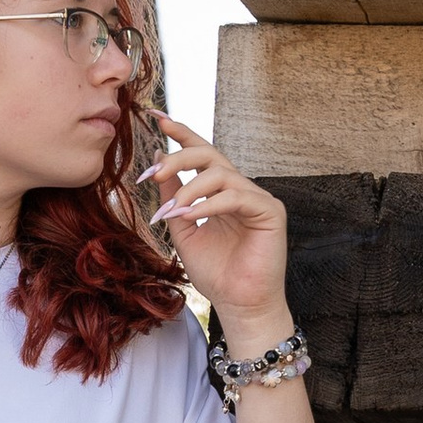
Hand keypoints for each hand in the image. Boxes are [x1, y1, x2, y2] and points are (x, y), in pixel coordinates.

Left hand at [143, 119, 291, 341]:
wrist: (238, 305)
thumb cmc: (216, 273)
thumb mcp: (184, 230)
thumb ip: (173, 197)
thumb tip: (157, 162)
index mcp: (221, 191)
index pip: (201, 153)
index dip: (180, 133)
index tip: (155, 117)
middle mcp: (240, 189)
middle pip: (209, 154)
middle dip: (178, 158)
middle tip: (152, 173)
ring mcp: (258, 198)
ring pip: (221, 174)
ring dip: (189, 189)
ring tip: (170, 211)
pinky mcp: (270, 212)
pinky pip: (236, 196)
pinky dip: (209, 204)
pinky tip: (188, 216)